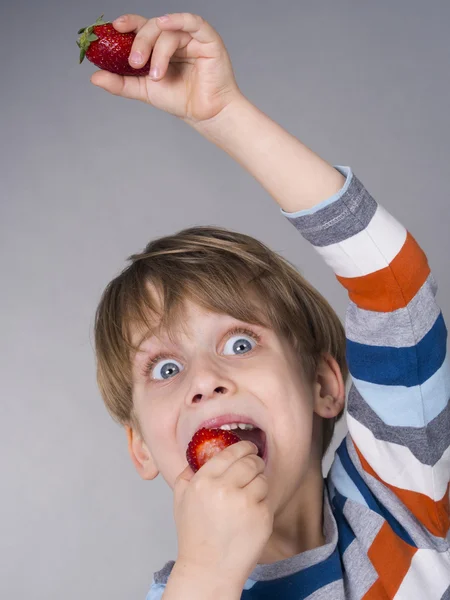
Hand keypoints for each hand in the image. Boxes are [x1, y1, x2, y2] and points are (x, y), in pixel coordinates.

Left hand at [90, 12, 242, 123]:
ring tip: (156, 76)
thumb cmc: (180, 100)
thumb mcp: (144, 90)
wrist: (204, 115)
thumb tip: (94, 76)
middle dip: (140, 42)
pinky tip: (165, 25)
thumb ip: (120, 83)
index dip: (126, 25)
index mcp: (159, 46)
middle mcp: (174, 38)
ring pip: (168, 30)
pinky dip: (177, 19)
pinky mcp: (208, 39)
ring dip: (158, 51)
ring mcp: (191, 37)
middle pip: (151, 26)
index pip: (140, 28)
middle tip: (134, 63)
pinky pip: (192, 21)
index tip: (112, 29)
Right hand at [173, 440, 272, 588]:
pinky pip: (268, 498)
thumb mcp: (180, 500)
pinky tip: (251, 514)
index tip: (249, 447)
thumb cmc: (194, 535)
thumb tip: (197, 457)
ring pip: (262, 478)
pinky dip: (262, 503)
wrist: (209, 570)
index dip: (243, 447)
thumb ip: (186, 475)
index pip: (230, 453)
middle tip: (256, 465)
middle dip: (255, 461)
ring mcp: (245, 503)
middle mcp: (224, 489)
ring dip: (259, 483)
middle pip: (251, 462)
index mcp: (203, 481)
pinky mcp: (262, 517)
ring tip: (250, 495)